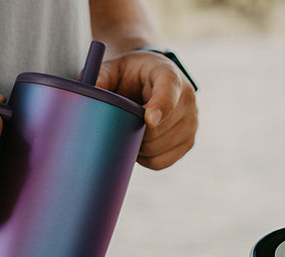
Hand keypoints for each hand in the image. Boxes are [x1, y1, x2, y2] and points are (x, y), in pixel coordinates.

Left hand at [95, 50, 197, 169]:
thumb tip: (93, 90)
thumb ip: (102, 75)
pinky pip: (162, 162)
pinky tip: (139, 144)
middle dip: (135, 131)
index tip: (148, 119)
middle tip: (120, 123)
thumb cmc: (131, 74)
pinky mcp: (188, 142)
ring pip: (159, 148)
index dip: (160, 107)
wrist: (152, 81)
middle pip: (159, 128)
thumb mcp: (115, 67)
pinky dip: (146, 158)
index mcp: (168, 74)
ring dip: (138, 146)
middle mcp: (187, 98)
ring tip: (130, 131)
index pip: (169, 92)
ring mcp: (191, 122)